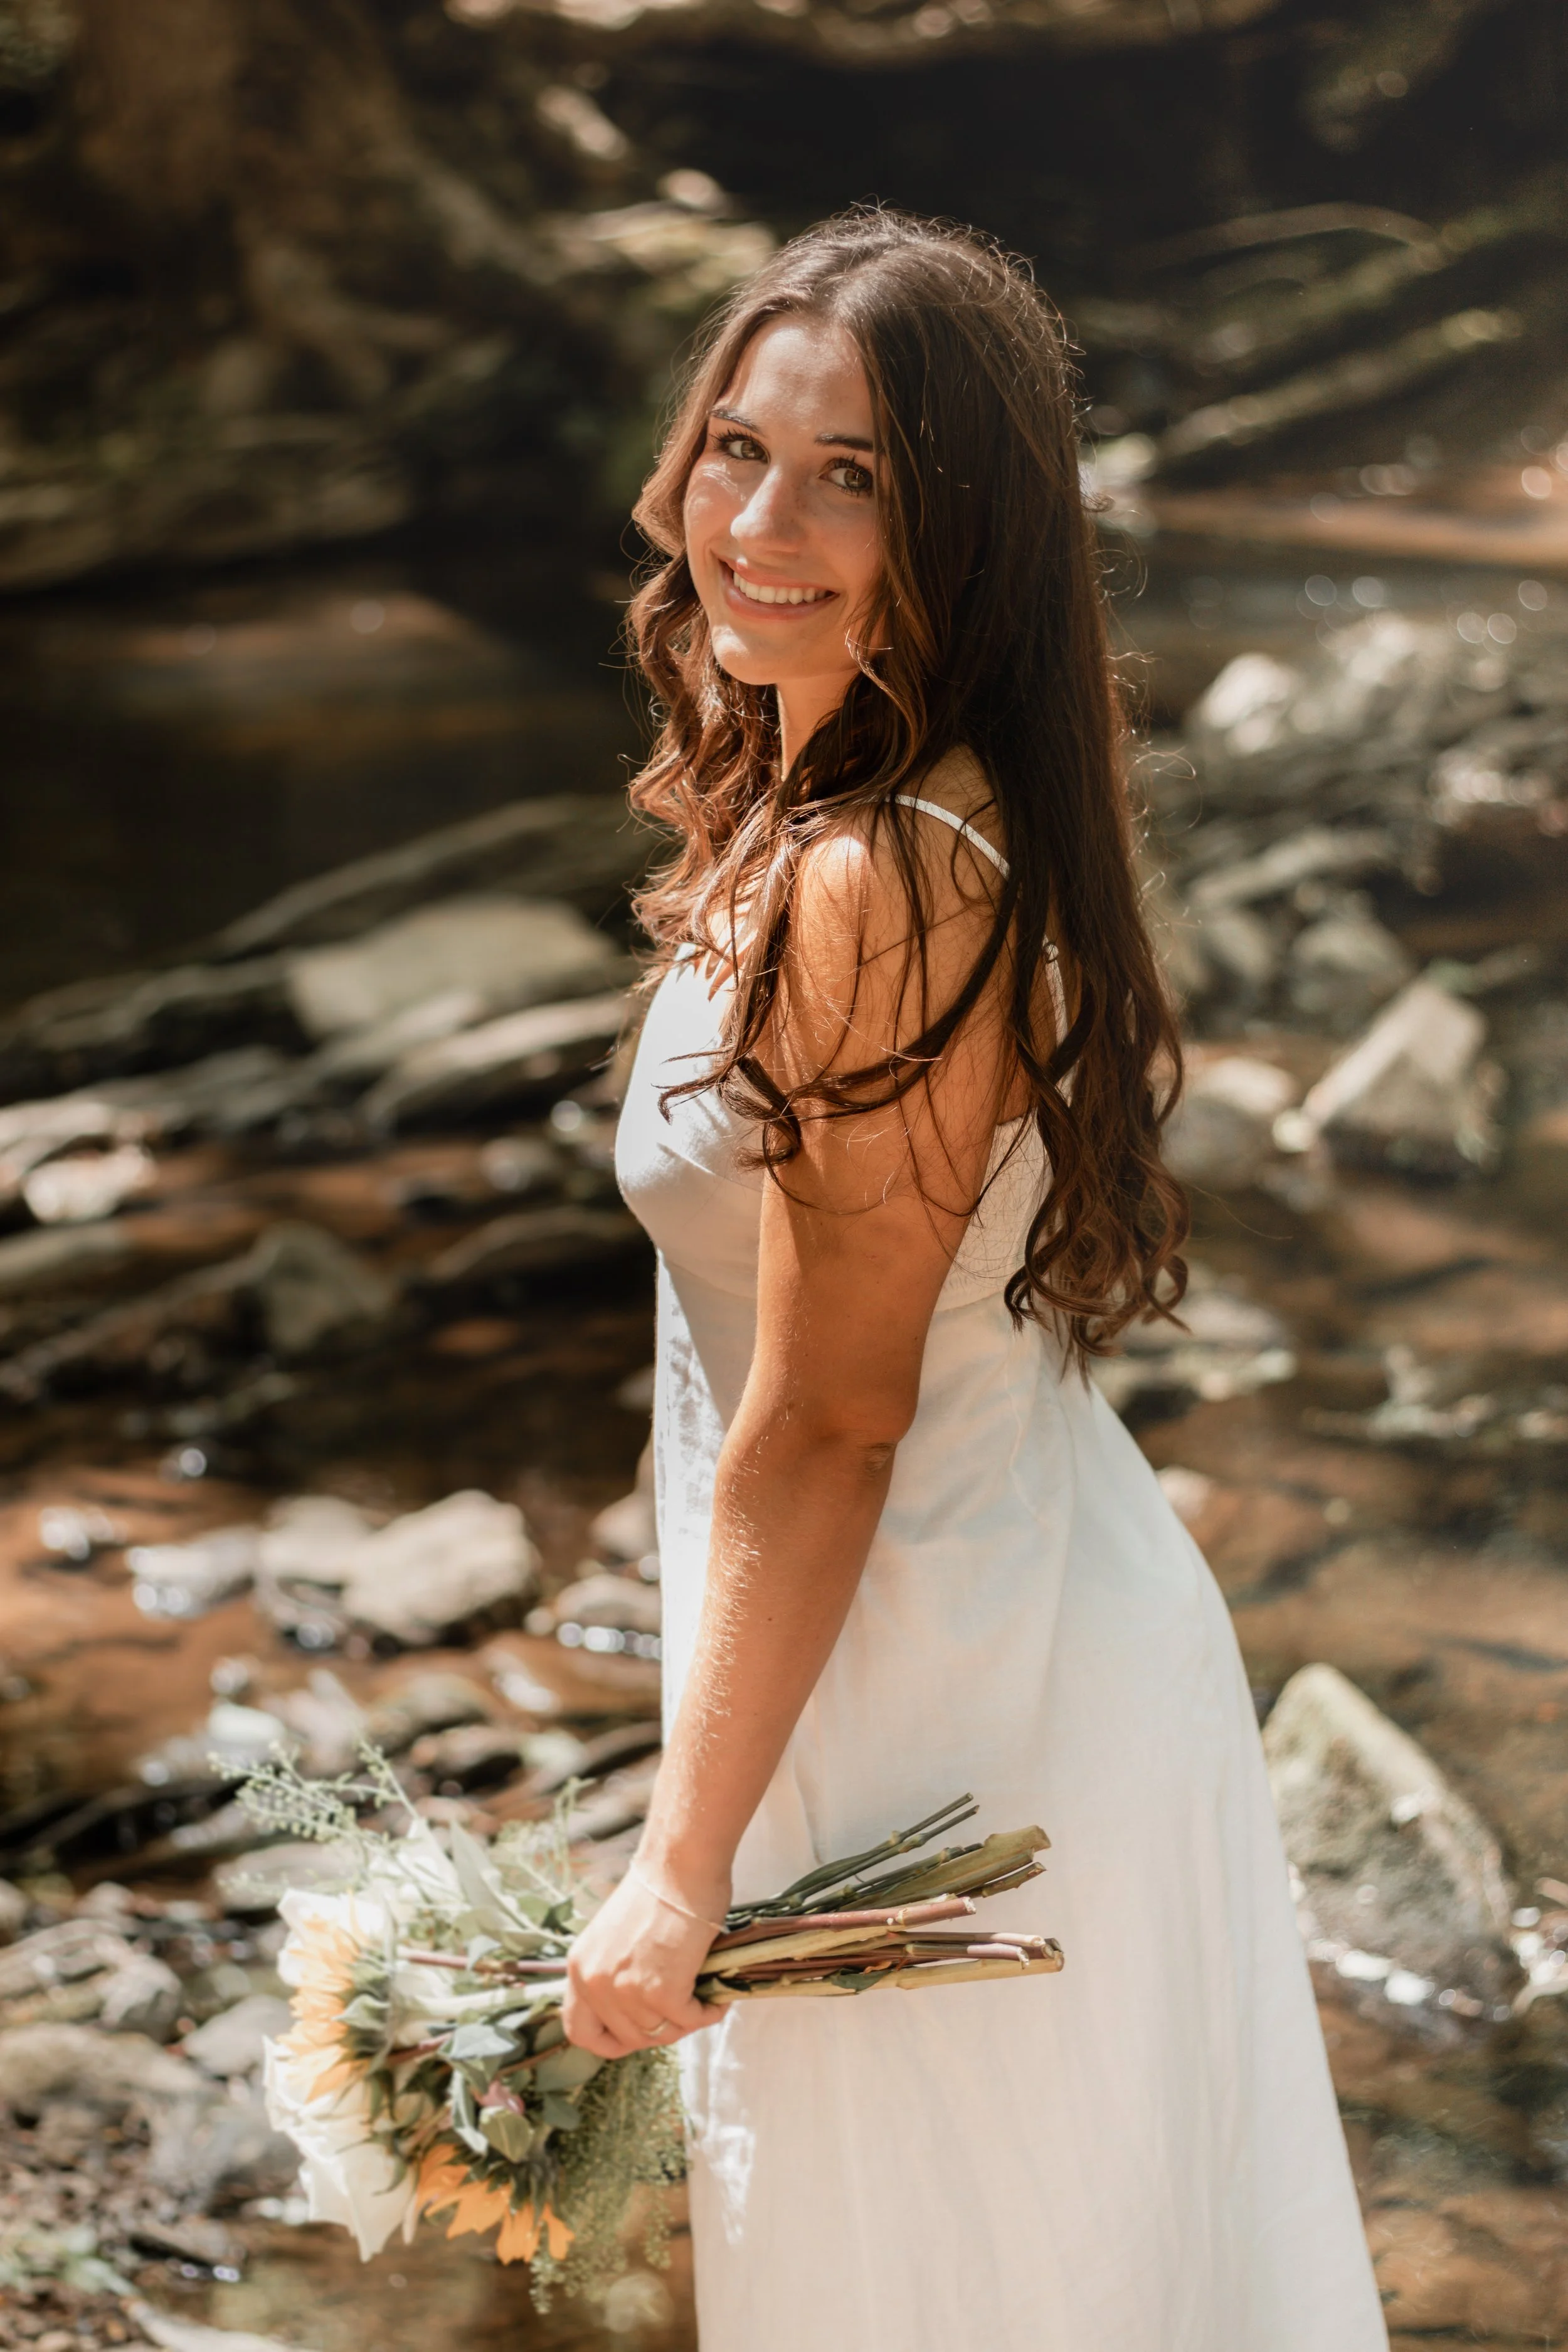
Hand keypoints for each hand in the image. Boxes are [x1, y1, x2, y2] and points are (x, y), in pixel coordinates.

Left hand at [563, 1862, 728, 2057]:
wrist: (680, 1864)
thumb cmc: (659, 1890)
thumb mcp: (615, 1937)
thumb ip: (615, 1972)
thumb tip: (639, 2008)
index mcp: (579, 1967)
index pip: (580, 2031)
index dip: (610, 2040)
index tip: (638, 2033)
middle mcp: (594, 1983)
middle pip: (628, 2037)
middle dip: (661, 2029)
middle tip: (686, 2007)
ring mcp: (626, 1990)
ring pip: (662, 2033)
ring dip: (688, 2020)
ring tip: (706, 1996)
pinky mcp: (661, 1991)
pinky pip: (690, 2020)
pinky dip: (709, 2012)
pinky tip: (719, 1995)